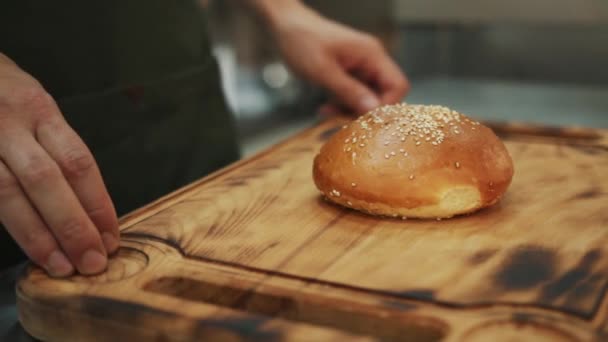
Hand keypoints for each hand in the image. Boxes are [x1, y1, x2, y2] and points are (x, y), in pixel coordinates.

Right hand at [0, 54, 118, 276]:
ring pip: (9, 193)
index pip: (77, 162)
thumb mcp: (36, 109)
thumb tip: (90, 211)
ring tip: (61, 266)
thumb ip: (57, 150)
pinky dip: (11, 226)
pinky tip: (29, 249)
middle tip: (93, 262)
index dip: (97, 203)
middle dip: (73, 225)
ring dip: (38, 235)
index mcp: (40, 111)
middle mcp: (10, 124)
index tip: (111, 238)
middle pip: (46, 180)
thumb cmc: (5, 98)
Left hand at [260, 2, 409, 115]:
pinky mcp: (348, 73)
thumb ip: (349, 91)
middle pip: (384, 94)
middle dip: (364, 111)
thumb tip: (373, 110)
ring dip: (350, 109)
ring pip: (367, 97)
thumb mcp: (323, 71)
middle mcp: (370, 60)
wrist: (285, 27)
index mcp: (371, 55)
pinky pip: (354, 94)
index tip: (365, 119)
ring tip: (329, 112)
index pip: (398, 86)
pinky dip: (342, 103)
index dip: (386, 106)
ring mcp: (360, 67)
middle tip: (342, 119)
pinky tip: (326, 107)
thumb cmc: (302, 41)